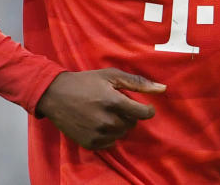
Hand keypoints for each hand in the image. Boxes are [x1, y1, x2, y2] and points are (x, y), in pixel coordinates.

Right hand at [36, 68, 166, 149]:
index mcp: (113, 102)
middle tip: (117, 105)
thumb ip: (138, 82)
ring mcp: (97, 134)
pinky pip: (110, 143)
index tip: (145, 108)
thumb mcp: (111, 75)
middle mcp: (106, 121)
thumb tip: (163, 89)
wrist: (56, 96)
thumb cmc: (85, 82)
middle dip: (129, 115)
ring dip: (119, 125)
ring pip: (121, 134)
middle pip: (132, 124)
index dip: (147, 110)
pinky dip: (109, 134)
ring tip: (107, 113)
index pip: (142, 114)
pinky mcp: (90, 143)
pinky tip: (99, 123)